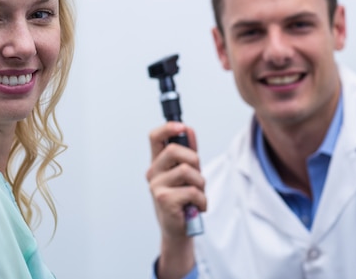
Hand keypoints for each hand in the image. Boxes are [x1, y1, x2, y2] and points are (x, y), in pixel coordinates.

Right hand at [146, 122, 205, 278]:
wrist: (179, 229)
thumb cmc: (182, 199)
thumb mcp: (187, 173)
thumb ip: (188, 151)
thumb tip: (189, 130)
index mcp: (157, 162)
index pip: (155, 137)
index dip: (167, 128)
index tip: (181, 127)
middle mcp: (153, 172)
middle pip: (173, 150)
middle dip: (194, 160)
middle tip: (197, 175)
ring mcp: (156, 186)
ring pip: (186, 171)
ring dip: (200, 183)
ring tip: (197, 195)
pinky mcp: (164, 200)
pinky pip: (191, 191)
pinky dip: (201, 200)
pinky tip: (196, 207)